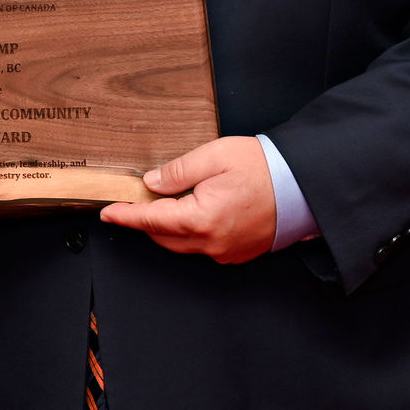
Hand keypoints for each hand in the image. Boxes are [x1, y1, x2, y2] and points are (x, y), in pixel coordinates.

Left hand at [99, 136, 275, 262]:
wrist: (303, 186)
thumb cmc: (264, 169)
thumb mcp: (214, 156)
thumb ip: (178, 171)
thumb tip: (152, 183)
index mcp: (202, 219)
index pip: (151, 220)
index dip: (125, 216)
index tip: (107, 213)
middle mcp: (212, 243)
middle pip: (163, 236)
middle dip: (145, 220)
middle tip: (135, 199)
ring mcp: (226, 252)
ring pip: (182, 244)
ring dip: (167, 227)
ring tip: (165, 202)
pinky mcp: (237, 253)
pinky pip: (202, 247)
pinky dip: (190, 232)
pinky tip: (193, 212)